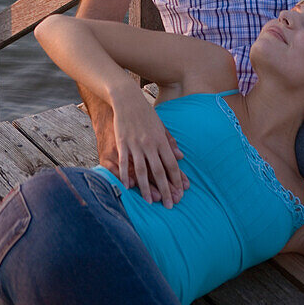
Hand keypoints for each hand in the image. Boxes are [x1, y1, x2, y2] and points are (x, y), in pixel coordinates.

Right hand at [111, 84, 188, 206]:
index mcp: (161, 140)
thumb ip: (170, 142)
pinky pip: (124, 162)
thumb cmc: (145, 113)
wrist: (127, 99)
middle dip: (165, 190)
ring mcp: (135, 144)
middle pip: (158, 171)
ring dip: (146, 188)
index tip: (180, 192)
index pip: (171, 164)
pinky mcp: (122, 143)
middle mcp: (150, 144)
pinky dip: (125, 175)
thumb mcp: (160, 125)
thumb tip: (180, 157)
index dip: (176, 180)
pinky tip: (128, 187)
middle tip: (169, 205)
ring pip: (141, 170)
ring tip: (149, 202)